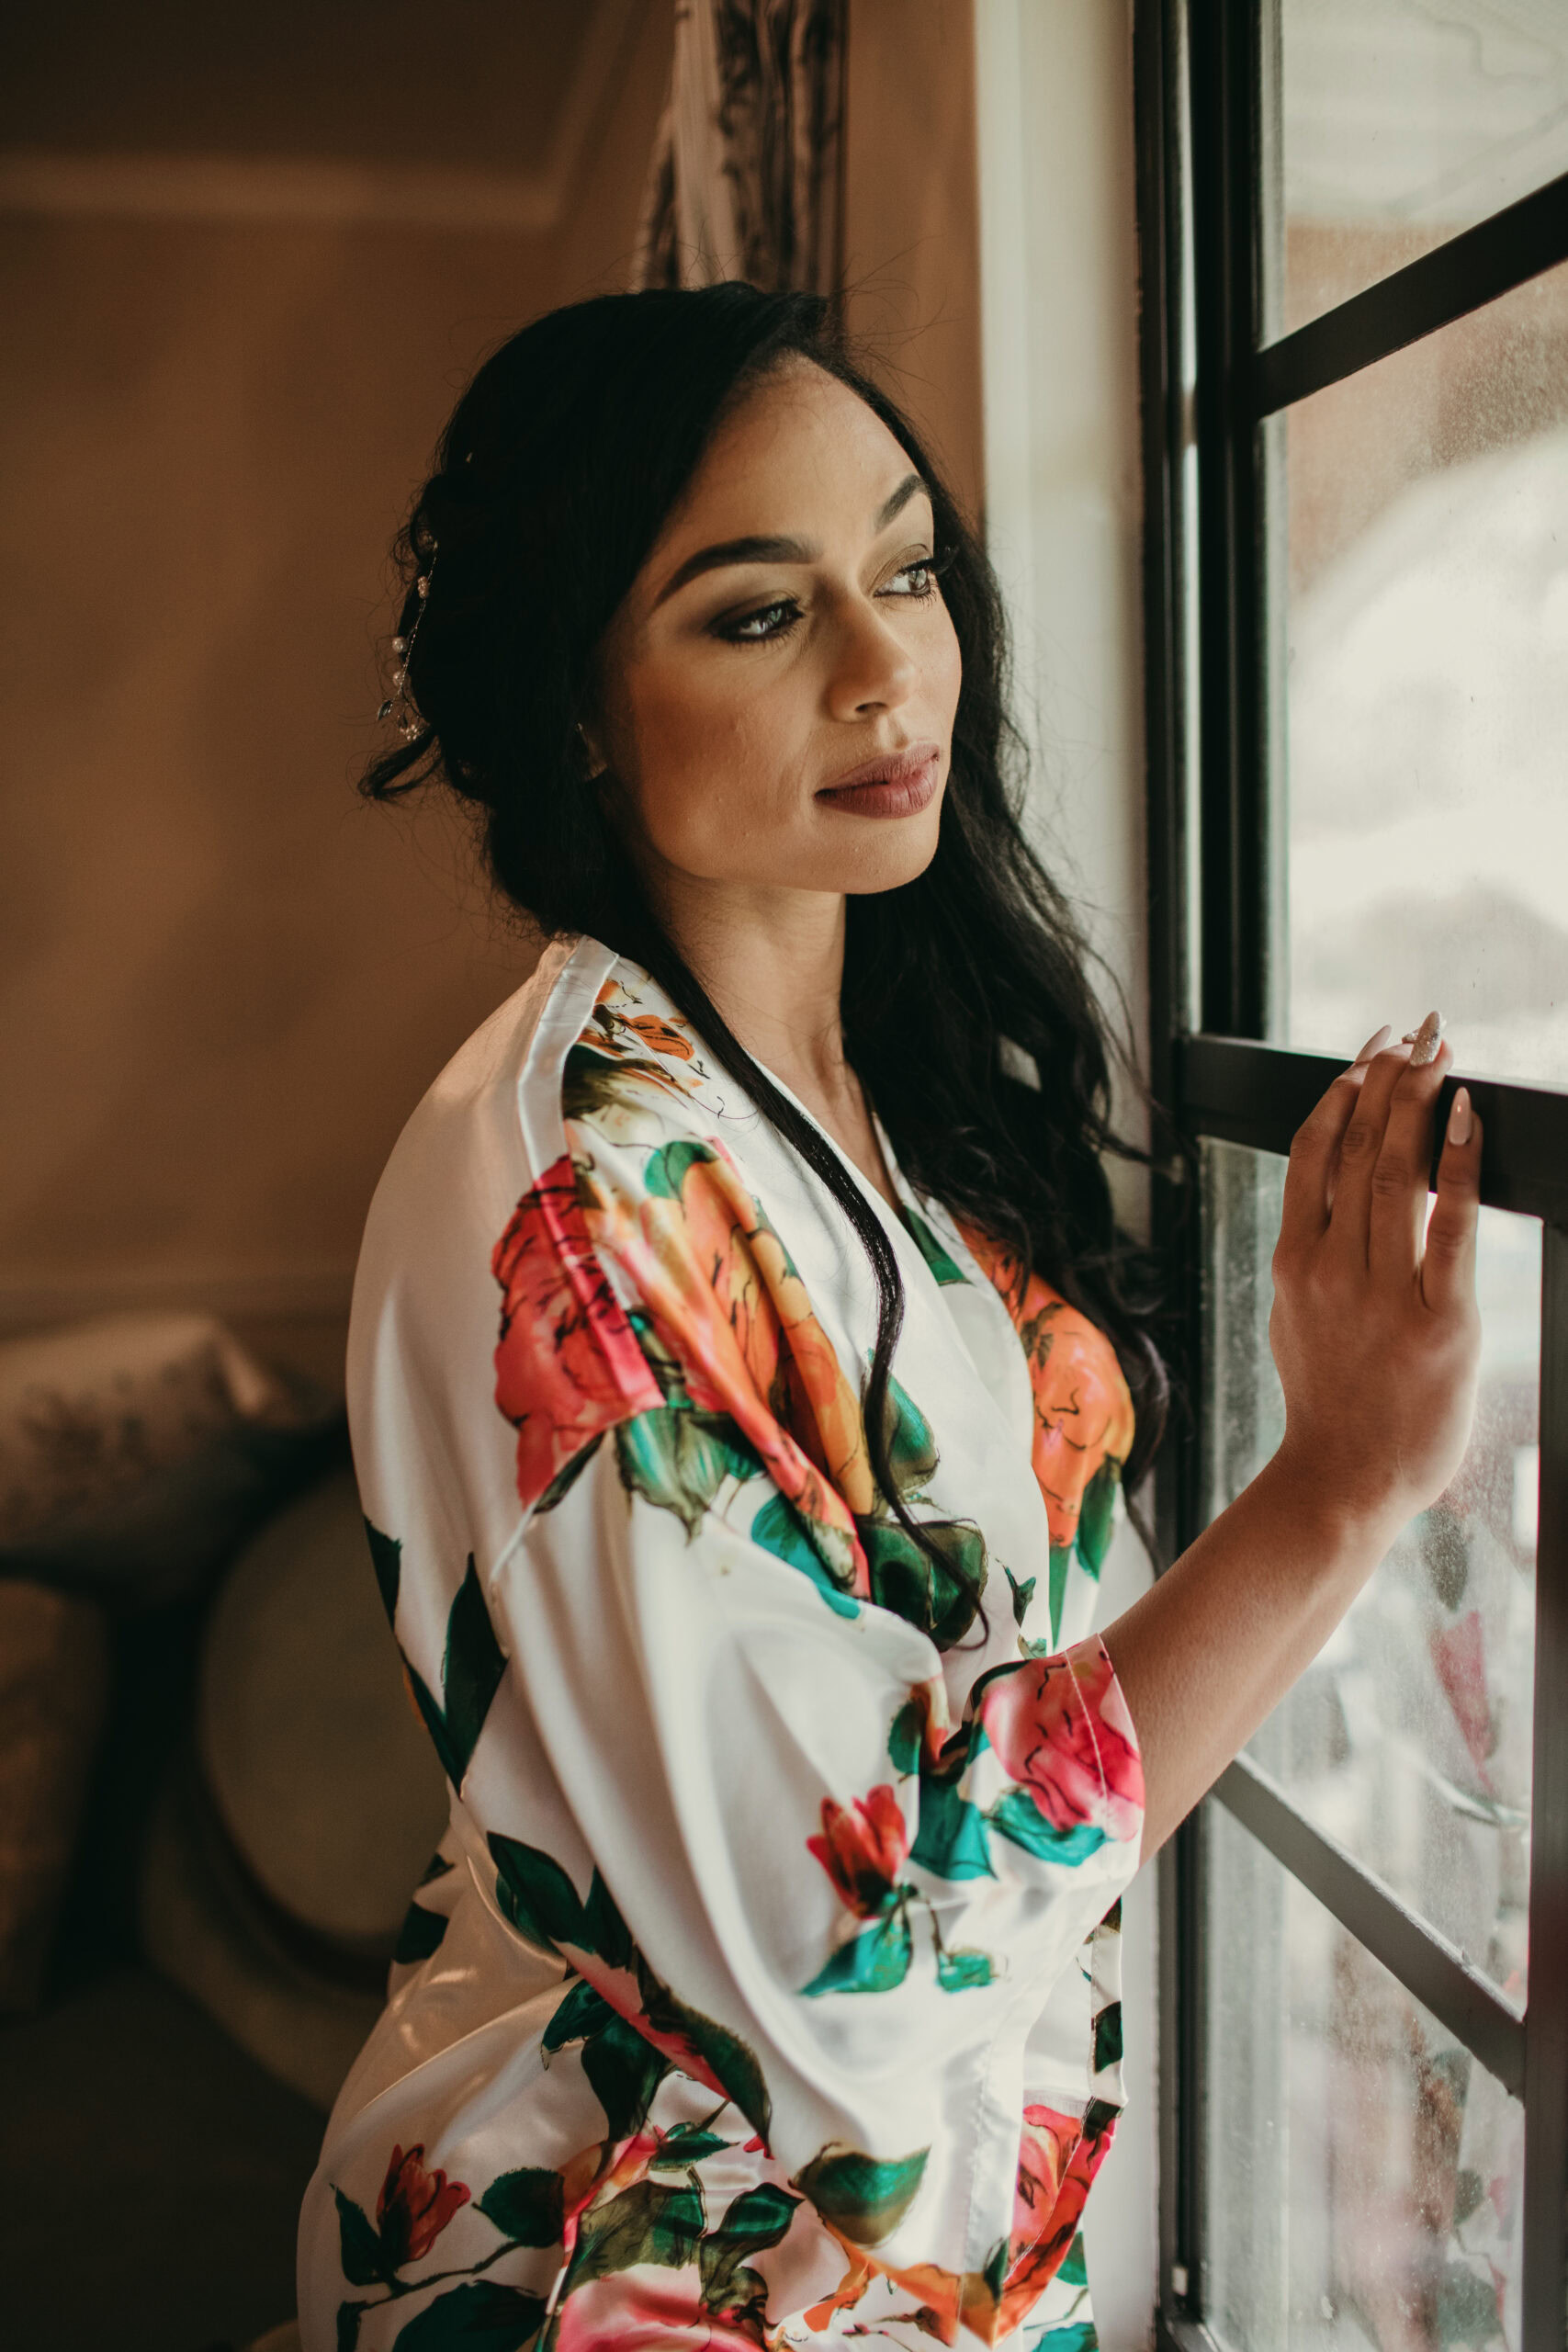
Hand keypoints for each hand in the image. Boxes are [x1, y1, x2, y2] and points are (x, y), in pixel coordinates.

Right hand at [1267, 1019, 1482, 1540]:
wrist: (1344, 1481)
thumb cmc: (1330, 1407)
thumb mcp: (1295, 1321)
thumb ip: (1310, 1260)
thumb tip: (1326, 1208)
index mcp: (1293, 1264)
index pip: (1315, 1153)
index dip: (1342, 1090)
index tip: (1370, 1049)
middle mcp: (1331, 1268)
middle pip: (1357, 1148)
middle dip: (1387, 1078)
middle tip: (1415, 1032)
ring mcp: (1381, 1293)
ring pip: (1396, 1173)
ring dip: (1419, 1102)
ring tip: (1440, 1054)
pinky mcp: (1438, 1320)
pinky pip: (1448, 1227)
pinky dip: (1457, 1165)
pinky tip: (1467, 1118)